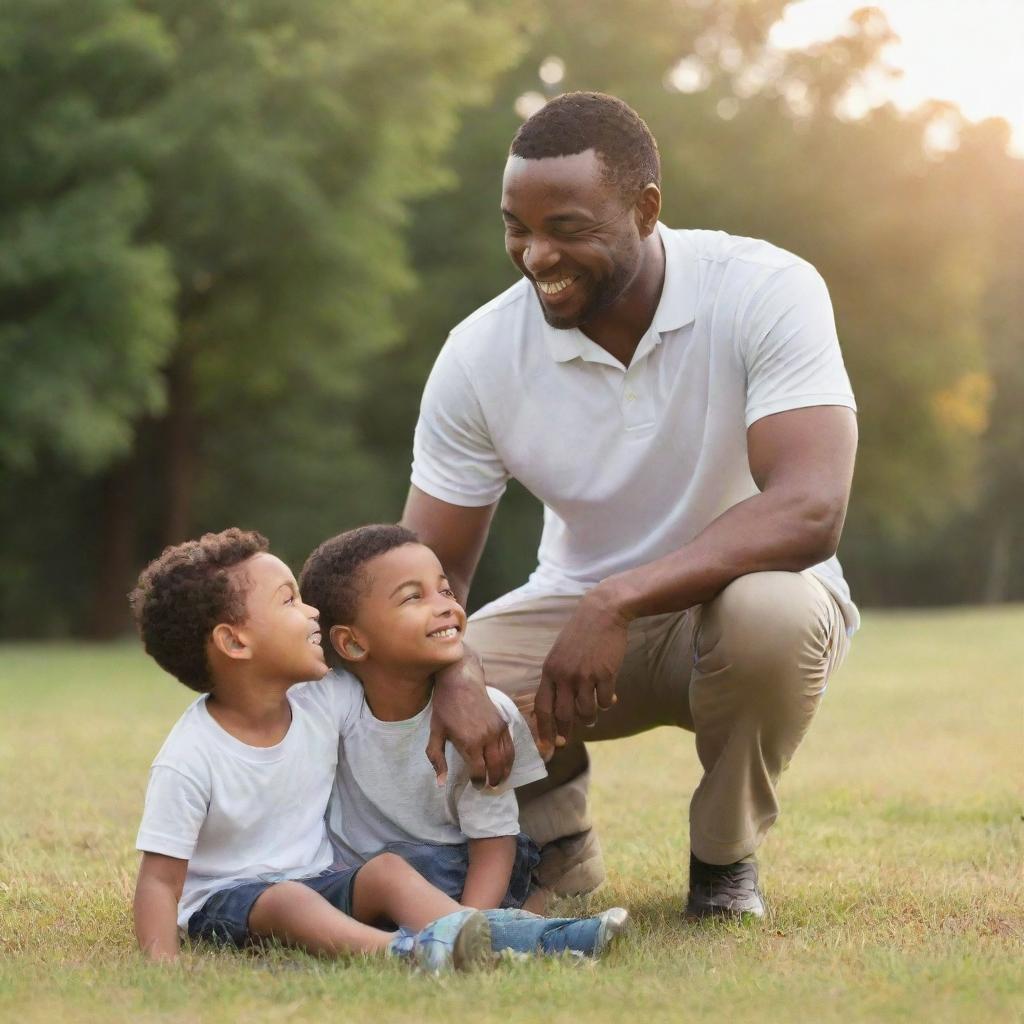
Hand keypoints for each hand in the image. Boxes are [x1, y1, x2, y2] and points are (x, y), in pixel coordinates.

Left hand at [427, 649, 514, 786]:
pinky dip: (510, 757)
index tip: (476, 786)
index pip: (479, 771)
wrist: (461, 680)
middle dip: (494, 780)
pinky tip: (506, 762)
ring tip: (500, 779)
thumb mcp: (435, 732)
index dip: (478, 782)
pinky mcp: (503, 722)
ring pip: (507, 757)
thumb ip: (437, 758)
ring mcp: (497, 729)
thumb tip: (441, 783)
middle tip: (490, 787)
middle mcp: (487, 738)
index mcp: (470, 743)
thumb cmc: (445, 706)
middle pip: (496, 767)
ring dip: (505, 771)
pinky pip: (510, 744)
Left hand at [535, 589, 627, 751]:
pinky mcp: (605, 674)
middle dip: (564, 732)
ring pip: (586, 712)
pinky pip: (605, 701)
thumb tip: (560, 706)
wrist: (603, 612)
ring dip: (590, 718)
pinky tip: (610, 697)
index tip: (547, 745)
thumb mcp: (561, 653)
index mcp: (550, 670)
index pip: (543, 707)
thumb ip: (558, 677)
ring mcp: (585, 675)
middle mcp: (564, 675)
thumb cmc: (581, 633)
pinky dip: (607, 703)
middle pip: (563, 715)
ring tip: (592, 717)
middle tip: (565, 741)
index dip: (544, 729)